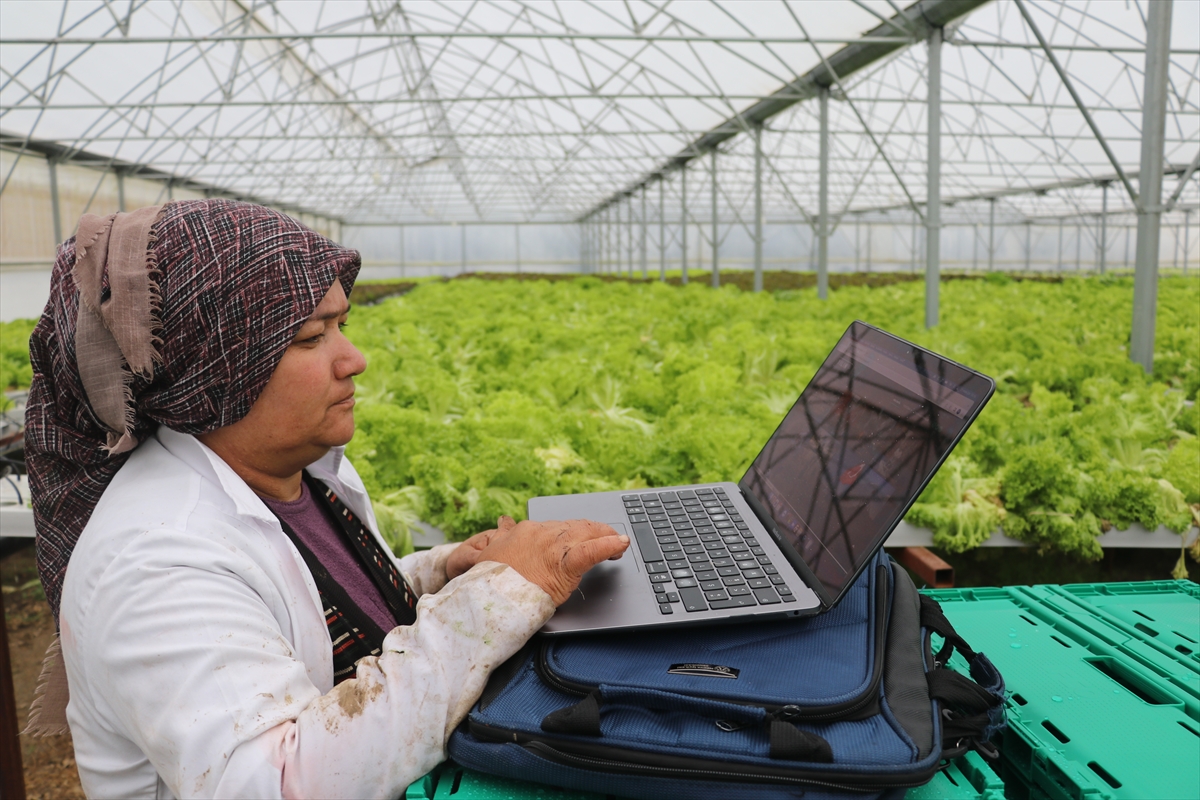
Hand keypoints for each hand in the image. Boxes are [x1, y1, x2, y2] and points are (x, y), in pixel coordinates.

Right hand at [446, 516, 628, 604]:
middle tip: (607, 540)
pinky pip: (592, 551)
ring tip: (617, 543)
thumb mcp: (491, 553)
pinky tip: (621, 543)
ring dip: (605, 536)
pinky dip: (609, 545)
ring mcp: (555, 547)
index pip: (558, 526)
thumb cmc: (491, 582)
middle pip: (576, 527)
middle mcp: (543, 533)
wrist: (490, 598)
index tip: (580, 537)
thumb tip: (503, 523)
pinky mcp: (565, 564)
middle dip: (594, 532)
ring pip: (587, 533)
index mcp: (526, 531)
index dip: (573, 532)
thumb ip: (502, 536)